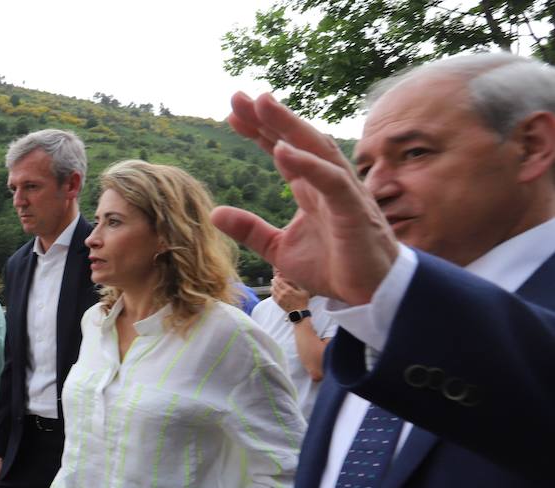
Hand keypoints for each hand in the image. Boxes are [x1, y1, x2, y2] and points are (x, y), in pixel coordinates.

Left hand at [211, 92, 397, 305]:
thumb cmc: (333, 266)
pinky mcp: (353, 209)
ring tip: (262, 105)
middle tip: (238, 96)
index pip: (281, 150)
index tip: (232, 113)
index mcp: (309, 189)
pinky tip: (282, 151)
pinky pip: (330, 181)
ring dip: (289, 126)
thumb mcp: (279, 249)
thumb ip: (250, 230)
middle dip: (268, 117)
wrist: (371, 293)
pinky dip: (307, 164)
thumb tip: (215, 213)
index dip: (258, 131)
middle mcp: (325, 183)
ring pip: (315, 149)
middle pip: (296, 140)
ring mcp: (342, 192)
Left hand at [270, 275, 310, 311]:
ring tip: (274, 284)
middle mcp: (282, 294)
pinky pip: (273, 295)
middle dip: (274, 281)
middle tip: (274, 279)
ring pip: (272, 290)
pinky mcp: (278, 302)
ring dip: (273, 286)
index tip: (277, 276)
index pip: (280, 282)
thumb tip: (288, 280)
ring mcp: (279, 298)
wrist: (299, 312)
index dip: (277, 278)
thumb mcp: (303, 291)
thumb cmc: (303, 301)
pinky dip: (273, 292)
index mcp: (289, 290)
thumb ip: (295, 285)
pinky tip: (274, 291)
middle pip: (275, 285)